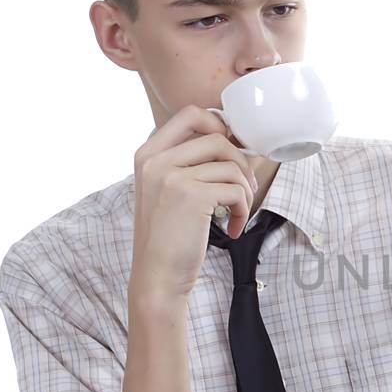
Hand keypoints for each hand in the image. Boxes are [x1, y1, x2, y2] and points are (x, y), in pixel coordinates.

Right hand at [130, 105, 258, 303]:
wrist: (156, 277)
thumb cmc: (168, 237)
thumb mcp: (166, 191)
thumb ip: (186, 163)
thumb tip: (233, 140)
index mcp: (147, 154)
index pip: (190, 114)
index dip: (219, 126)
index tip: (229, 152)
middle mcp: (155, 160)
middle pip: (217, 137)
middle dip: (240, 161)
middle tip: (243, 187)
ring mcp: (171, 176)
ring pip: (231, 164)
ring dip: (244, 189)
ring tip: (237, 211)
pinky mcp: (192, 196)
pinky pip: (236, 189)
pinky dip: (242, 209)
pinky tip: (232, 227)